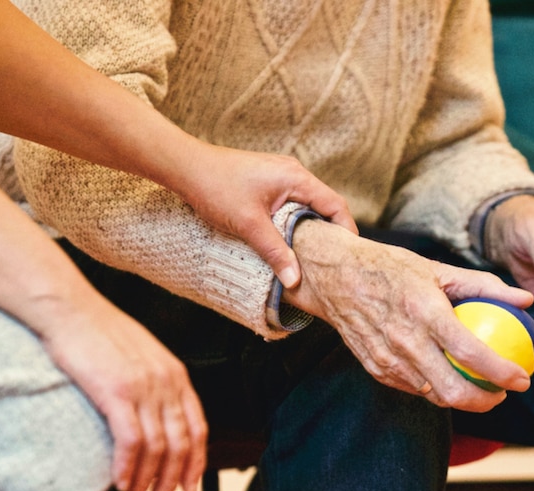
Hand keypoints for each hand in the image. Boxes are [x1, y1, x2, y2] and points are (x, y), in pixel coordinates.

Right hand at [38, 292, 206, 490]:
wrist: (71, 310)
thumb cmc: (100, 333)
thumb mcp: (143, 356)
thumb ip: (156, 384)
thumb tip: (157, 416)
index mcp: (176, 375)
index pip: (198, 427)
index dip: (196, 461)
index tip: (188, 484)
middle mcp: (166, 382)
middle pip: (181, 443)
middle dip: (172, 478)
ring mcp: (144, 387)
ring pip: (157, 447)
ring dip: (146, 479)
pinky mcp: (116, 391)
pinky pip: (131, 440)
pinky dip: (127, 467)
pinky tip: (119, 482)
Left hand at [177, 145, 357, 287]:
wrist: (185, 167)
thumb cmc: (216, 187)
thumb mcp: (249, 225)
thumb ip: (275, 252)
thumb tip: (295, 280)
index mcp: (297, 178)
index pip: (336, 205)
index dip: (346, 231)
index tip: (348, 255)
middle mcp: (293, 173)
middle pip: (325, 206)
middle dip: (330, 233)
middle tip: (332, 261)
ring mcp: (281, 176)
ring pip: (307, 206)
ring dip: (310, 229)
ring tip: (311, 256)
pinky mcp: (268, 182)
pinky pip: (292, 204)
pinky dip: (295, 222)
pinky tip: (288, 241)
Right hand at [282, 220, 533, 412]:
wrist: (335, 277)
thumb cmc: (390, 268)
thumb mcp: (438, 268)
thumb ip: (484, 285)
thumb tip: (525, 299)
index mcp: (424, 311)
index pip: (470, 353)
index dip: (502, 372)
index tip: (523, 378)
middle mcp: (405, 341)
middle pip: (453, 391)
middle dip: (486, 401)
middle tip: (503, 393)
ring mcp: (388, 360)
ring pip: (434, 396)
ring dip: (462, 399)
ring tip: (481, 388)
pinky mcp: (376, 369)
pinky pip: (414, 388)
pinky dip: (435, 388)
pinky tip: (449, 377)